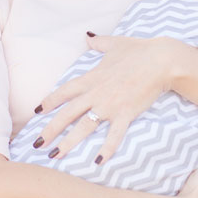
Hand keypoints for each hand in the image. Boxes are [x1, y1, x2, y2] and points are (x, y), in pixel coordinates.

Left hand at [36, 34, 178, 161]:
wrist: (161, 60)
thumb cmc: (139, 50)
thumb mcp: (115, 43)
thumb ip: (99, 42)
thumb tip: (88, 35)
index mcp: (91, 77)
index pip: (64, 91)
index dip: (49, 102)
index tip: (37, 112)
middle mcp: (96, 93)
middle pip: (67, 114)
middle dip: (50, 130)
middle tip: (36, 144)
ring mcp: (110, 105)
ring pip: (84, 127)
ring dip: (68, 142)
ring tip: (55, 156)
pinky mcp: (126, 113)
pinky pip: (114, 135)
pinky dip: (106, 149)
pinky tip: (98, 161)